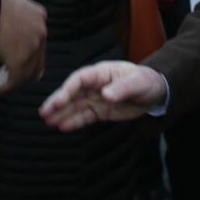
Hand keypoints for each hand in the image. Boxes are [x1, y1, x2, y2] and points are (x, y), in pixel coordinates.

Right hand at [0, 0, 46, 93]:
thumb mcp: (6, 3)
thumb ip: (12, 16)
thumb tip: (3, 25)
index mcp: (38, 15)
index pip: (38, 41)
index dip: (24, 53)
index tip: (8, 58)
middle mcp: (40, 30)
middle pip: (36, 59)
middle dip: (19, 69)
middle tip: (1, 74)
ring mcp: (33, 45)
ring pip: (27, 72)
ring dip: (10, 80)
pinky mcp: (20, 59)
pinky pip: (15, 80)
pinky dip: (4, 87)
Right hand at [39, 61, 166, 131]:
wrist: (155, 93)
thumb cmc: (146, 81)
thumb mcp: (137, 82)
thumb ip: (122, 88)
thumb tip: (106, 95)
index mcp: (100, 72)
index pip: (79, 80)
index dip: (67, 90)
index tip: (59, 101)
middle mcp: (94, 85)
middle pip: (72, 93)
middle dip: (57, 102)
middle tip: (44, 112)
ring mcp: (95, 98)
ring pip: (75, 106)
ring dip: (61, 113)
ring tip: (47, 121)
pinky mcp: (100, 111)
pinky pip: (84, 116)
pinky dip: (74, 122)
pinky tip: (62, 127)